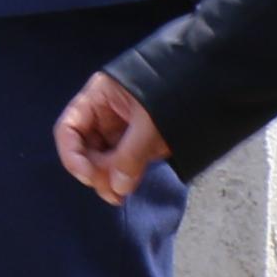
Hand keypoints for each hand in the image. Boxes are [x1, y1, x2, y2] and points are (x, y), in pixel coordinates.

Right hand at [55, 70, 170, 201]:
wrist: (208, 80)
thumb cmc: (174, 87)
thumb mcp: (150, 121)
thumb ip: (131, 155)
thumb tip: (118, 189)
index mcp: (99, 98)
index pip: (69, 129)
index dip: (72, 155)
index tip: (88, 176)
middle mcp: (104, 114)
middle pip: (84, 148)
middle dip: (94, 172)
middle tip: (112, 191)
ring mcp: (121, 129)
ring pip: (103, 160)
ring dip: (107, 179)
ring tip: (120, 195)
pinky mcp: (138, 142)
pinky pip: (122, 163)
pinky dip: (123, 177)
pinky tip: (127, 188)